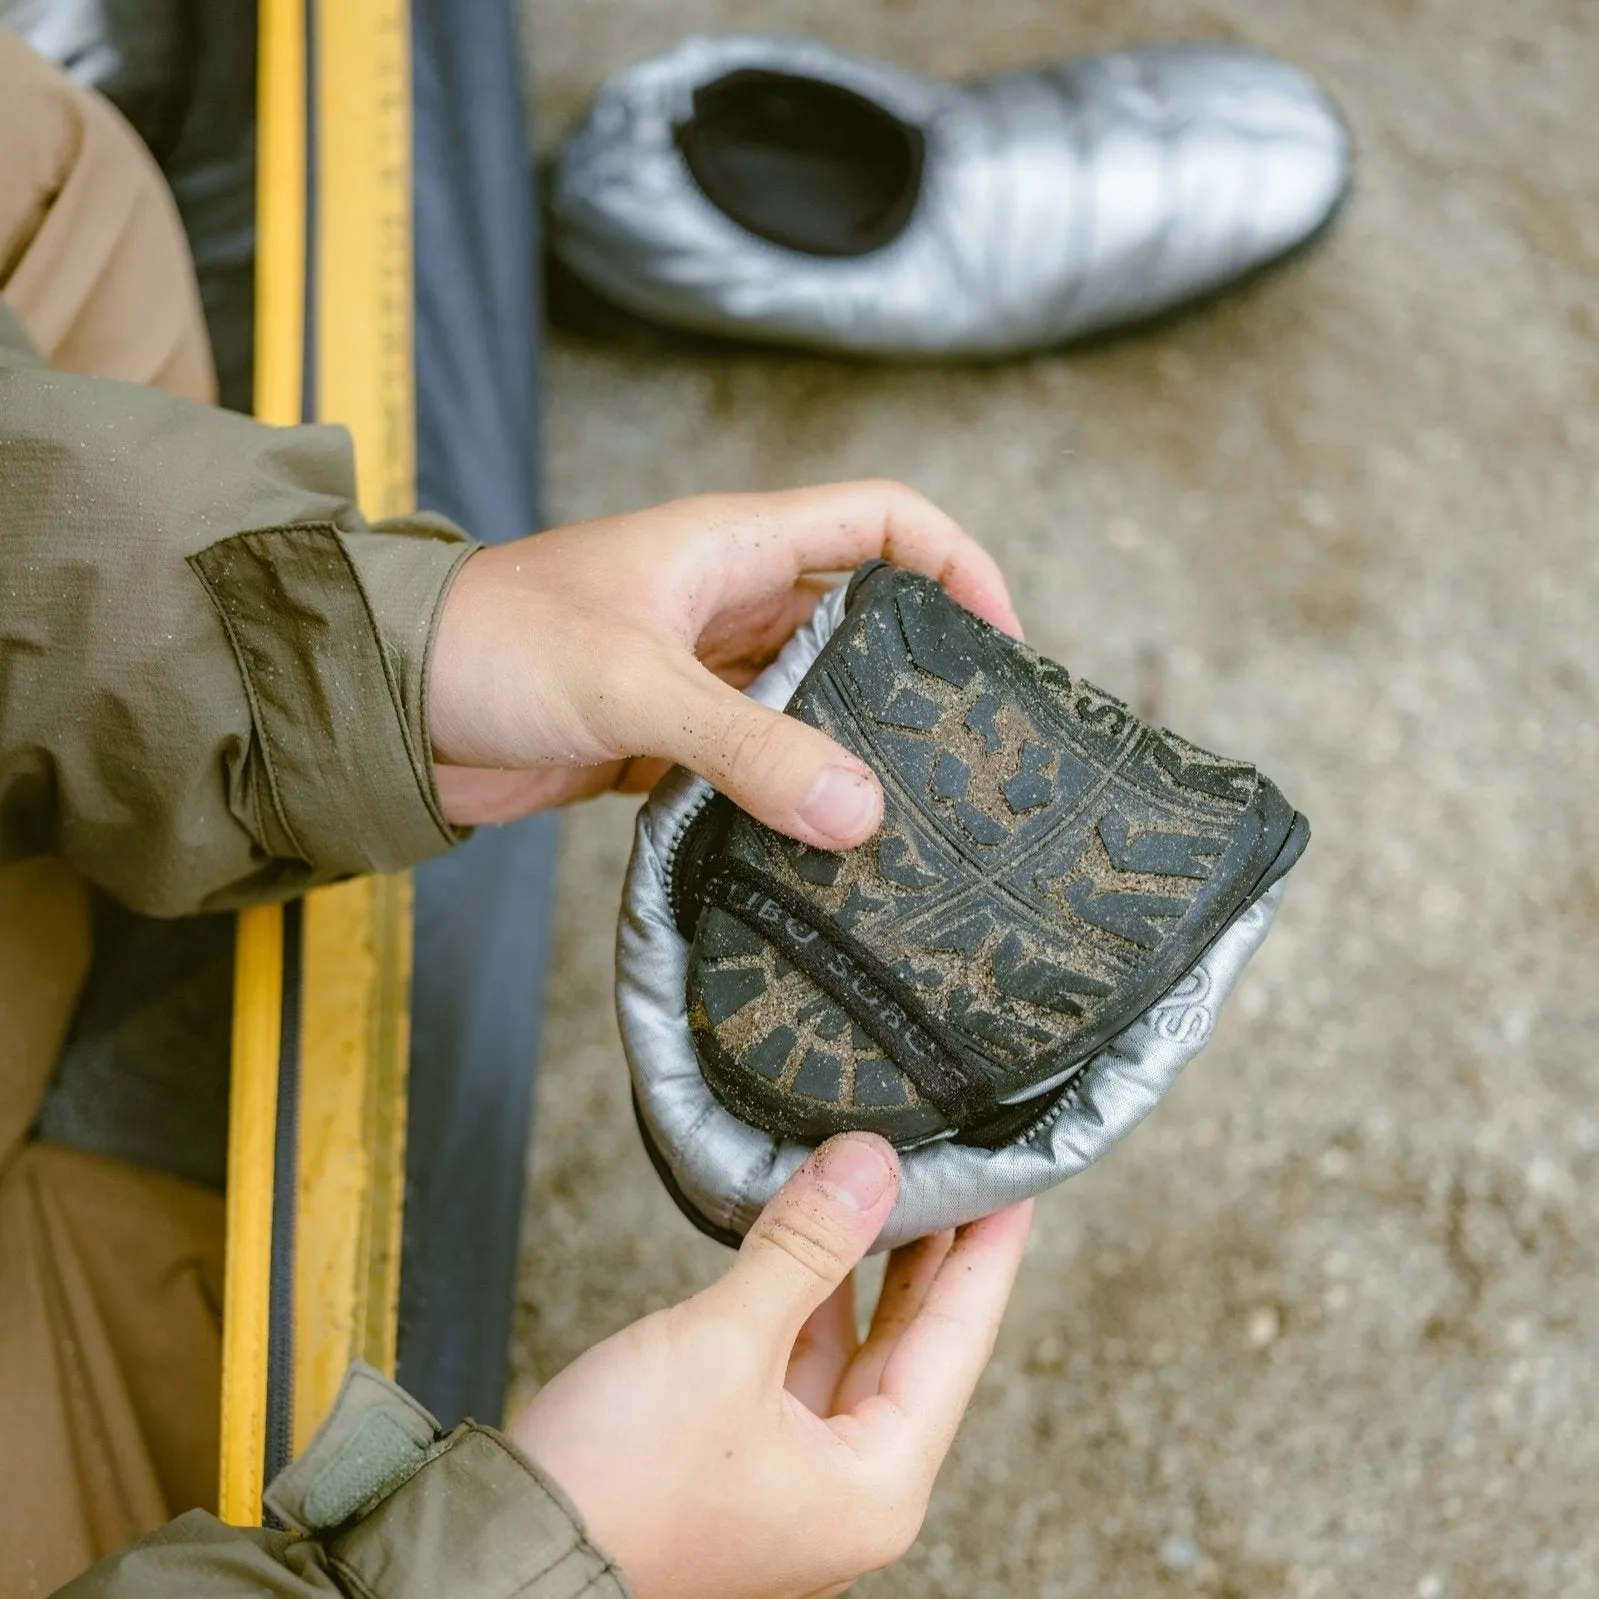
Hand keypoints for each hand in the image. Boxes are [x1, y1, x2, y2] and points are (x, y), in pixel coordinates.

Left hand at [428, 481, 1019, 847]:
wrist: (383, 704)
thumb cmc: (490, 645)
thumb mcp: (632, 685)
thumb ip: (748, 747)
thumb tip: (862, 811)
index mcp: (731, 546)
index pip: (880, 520)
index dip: (955, 560)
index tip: (1003, 636)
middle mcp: (726, 602)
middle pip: (859, 620)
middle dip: (916, 674)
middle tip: (969, 748)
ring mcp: (698, 673)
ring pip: (808, 701)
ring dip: (849, 749)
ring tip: (908, 814)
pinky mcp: (665, 738)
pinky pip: (754, 762)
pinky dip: (787, 797)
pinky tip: (814, 847)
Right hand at [508, 1135, 1032, 1598]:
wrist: (505, 1557)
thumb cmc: (616, 1486)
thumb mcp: (724, 1344)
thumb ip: (806, 1249)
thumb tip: (872, 1168)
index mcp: (875, 1484)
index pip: (958, 1340)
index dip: (987, 1251)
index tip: (1012, 1183)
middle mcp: (848, 1490)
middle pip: (912, 1346)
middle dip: (932, 1255)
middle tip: (957, 1172)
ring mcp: (794, 1478)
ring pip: (853, 1351)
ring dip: (865, 1271)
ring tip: (887, 1187)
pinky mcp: (743, 1459)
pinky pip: (799, 1362)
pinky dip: (807, 1298)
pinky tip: (808, 1242)